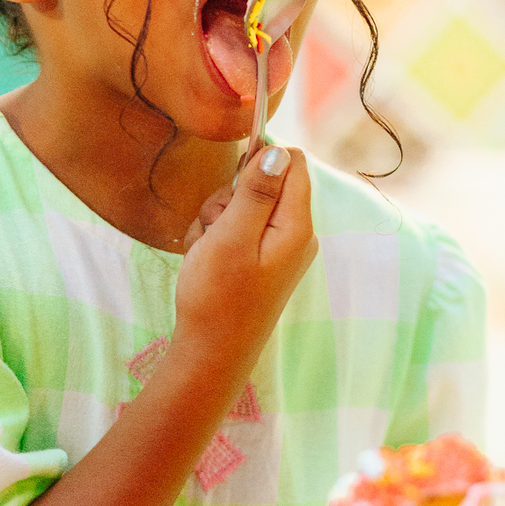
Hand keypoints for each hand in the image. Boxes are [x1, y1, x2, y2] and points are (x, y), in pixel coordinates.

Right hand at [174, 147, 316, 375]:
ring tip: (207, 252)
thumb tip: (280, 151)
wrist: (210, 354)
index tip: (231, 185)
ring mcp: (278, 248)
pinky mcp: (261, 260)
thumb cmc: (218, 297)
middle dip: (229, 197)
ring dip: (216, 220)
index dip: (259, 162)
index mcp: (297, 225)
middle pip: (262, 182)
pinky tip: (207, 262)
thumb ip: (256, 191)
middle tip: (215, 230)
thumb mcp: (233, 236)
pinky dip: (216, 239)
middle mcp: (295, 233)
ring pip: (242, 205)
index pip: (292, 163)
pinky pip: (237, 229)